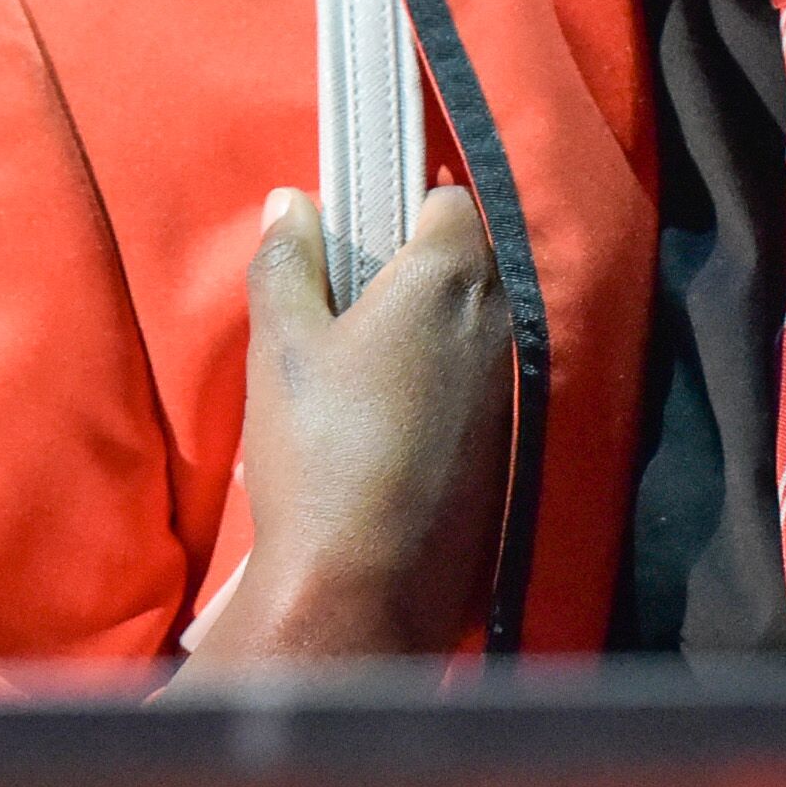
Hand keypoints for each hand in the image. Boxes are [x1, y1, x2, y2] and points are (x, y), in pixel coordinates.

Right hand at [184, 184, 514, 668]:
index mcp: (447, 283)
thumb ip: (287, 262)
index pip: (448, 204)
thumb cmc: (319, 449)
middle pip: (461, 268)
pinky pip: (466, 395)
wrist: (362, 584)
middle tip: (338, 307)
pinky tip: (370, 434)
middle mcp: (495, 328)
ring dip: (416, 338)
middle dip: (406, 274)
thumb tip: (292, 202)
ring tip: (344, 378)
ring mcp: (505, 394)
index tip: (357, 232)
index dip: (402, 207)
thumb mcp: (281, 345)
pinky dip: (427, 396)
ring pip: (463, 335)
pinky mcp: (502, 452)